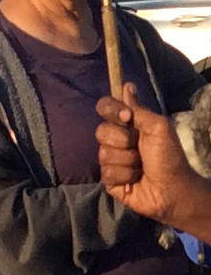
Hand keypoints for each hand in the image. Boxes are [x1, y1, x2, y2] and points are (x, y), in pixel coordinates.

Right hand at [95, 83, 194, 223]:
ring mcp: (110, 160)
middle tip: (139, 148)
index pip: (105, 107)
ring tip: (141, 167)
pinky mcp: (109, 179)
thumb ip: (139, 109)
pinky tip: (136, 179)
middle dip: (123, 140)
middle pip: (100, 131)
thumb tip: (127, 85)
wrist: (173, 189)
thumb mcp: (159, 128)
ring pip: (104, 153)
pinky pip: (107, 172)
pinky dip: (125, 175)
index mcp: (126, 125)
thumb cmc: (169, 157)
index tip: (127, 117)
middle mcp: (116, 140)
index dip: (111, 110)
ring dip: (128, 161)